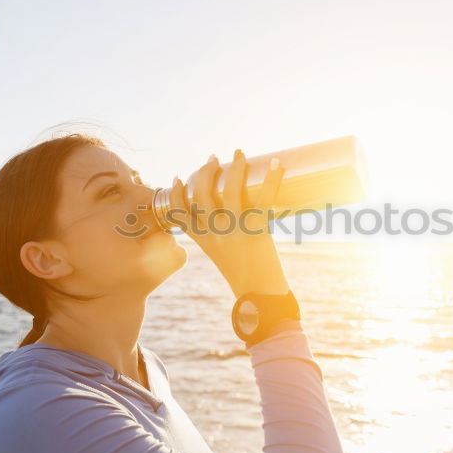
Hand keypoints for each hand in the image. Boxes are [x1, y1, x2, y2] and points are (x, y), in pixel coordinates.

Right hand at [167, 149, 290, 298]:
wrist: (260, 297)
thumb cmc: (244, 277)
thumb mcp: (222, 256)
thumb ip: (220, 237)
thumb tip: (231, 212)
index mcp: (202, 241)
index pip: (179, 213)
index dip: (176, 193)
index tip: (179, 178)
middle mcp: (214, 233)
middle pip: (202, 194)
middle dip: (206, 172)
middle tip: (214, 159)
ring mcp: (234, 231)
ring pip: (230, 190)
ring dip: (235, 168)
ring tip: (239, 155)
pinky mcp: (256, 230)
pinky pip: (263, 198)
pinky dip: (273, 178)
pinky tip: (277, 163)